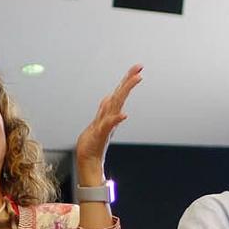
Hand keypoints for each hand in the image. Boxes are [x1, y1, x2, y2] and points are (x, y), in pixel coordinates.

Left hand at [73, 65, 142, 181]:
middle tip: (140, 68)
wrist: (88, 160)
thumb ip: (104, 110)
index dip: (127, 80)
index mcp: (109, 113)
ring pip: (117, 105)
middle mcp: (111, 117)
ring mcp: (107, 125)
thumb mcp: (98, 122)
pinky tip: (124, 115)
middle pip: (121, 95)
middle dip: (129, 80)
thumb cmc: (92, 143)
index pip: (119, 93)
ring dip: (126, 91)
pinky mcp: (101, 135)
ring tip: (135, 79)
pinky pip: (109, 125)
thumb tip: (108, 98)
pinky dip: (116, 119)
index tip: (137, 68)